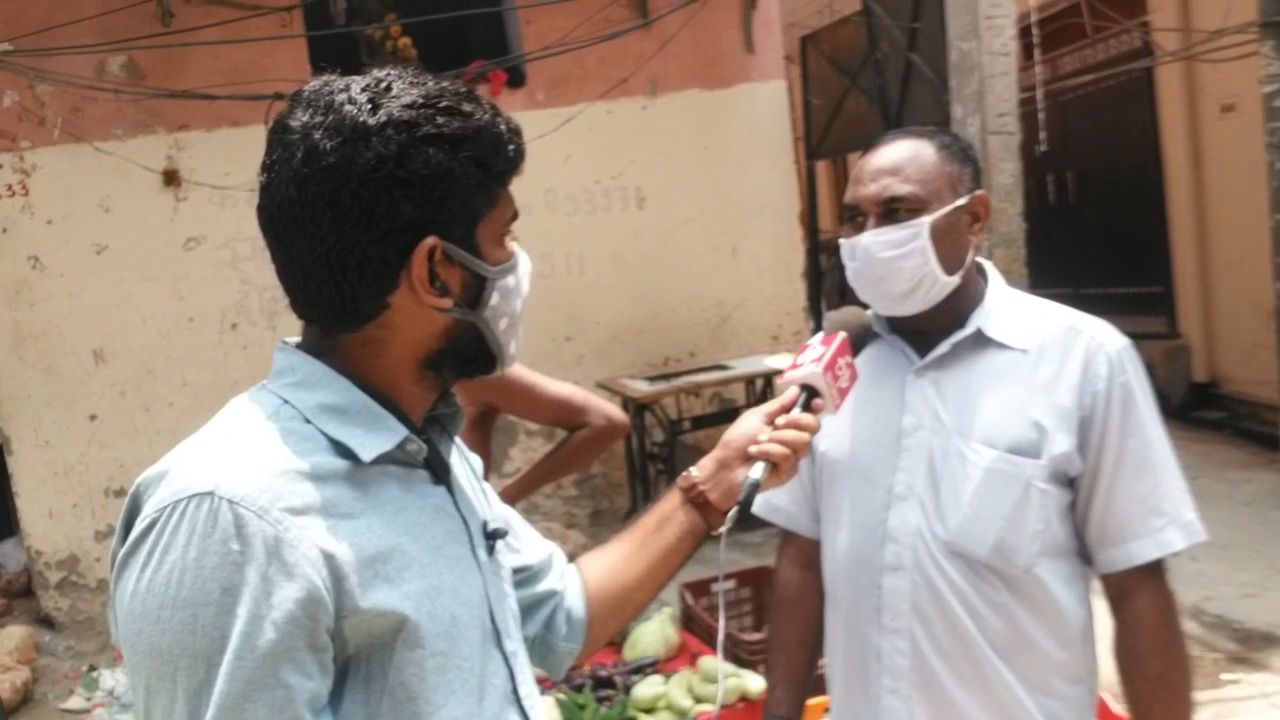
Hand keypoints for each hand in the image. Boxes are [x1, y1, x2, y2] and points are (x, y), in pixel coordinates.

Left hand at [696, 386, 822, 512]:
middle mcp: (793, 439)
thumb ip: (779, 404)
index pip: (810, 414)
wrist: (725, 465)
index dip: (816, 407)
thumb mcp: (757, 416)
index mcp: (787, 424)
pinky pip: (788, 457)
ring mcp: (793, 457)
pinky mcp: (788, 472)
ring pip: (803, 442)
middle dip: (795, 421)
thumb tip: (797, 388)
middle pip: (813, 426)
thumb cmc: (738, 439)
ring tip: (759, 440)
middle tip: (777, 423)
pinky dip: (770, 451)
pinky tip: (756, 452)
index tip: (815, 402)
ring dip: (778, 438)